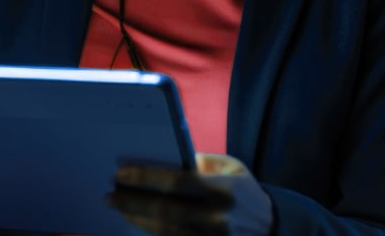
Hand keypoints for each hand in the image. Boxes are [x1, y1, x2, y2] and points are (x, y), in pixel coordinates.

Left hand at [106, 153, 273, 235]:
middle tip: (110, 196)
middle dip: (132, 202)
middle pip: (166, 210)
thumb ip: (201, 160)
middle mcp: (219, 216)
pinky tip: (137, 226)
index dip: (146, 178)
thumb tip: (164, 156)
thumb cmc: (244, 192)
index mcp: (224, 189)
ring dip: (138, 220)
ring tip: (119, 210)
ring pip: (167, 231)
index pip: (178, 182)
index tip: (121, 173)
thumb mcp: (231, 168)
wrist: (274, 227)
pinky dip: (154, 235)